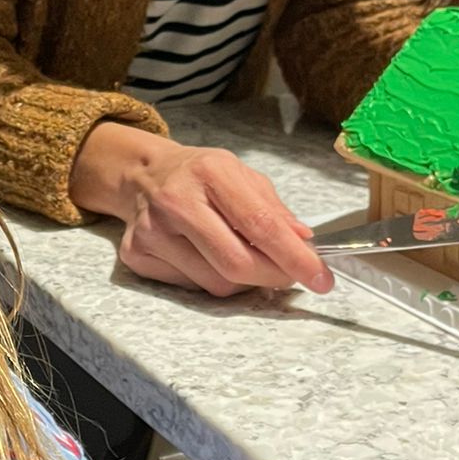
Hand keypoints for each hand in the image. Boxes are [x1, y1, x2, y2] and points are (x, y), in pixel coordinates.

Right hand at [70, 123, 332, 297]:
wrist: (141, 175)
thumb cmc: (199, 175)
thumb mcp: (241, 174)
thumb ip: (273, 208)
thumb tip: (304, 242)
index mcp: (210, 172)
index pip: (260, 224)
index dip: (294, 257)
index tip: (321, 278)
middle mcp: (176, 201)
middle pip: (236, 263)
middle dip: (273, 278)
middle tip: (291, 277)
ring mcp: (152, 231)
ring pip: (216, 283)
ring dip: (244, 281)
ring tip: (244, 257)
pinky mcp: (137, 255)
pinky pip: (191, 287)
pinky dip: (212, 279)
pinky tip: (207, 257)